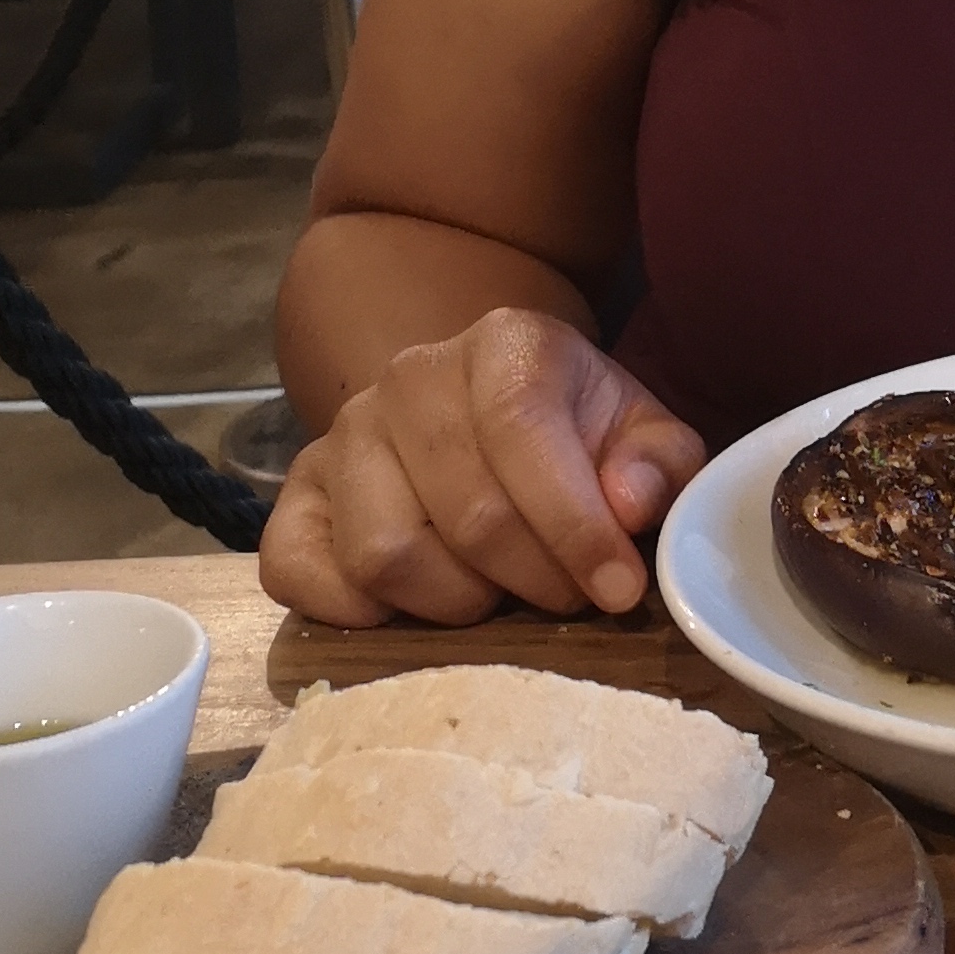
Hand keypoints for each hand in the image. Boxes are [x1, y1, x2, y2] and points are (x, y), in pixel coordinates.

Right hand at [257, 307, 706, 627]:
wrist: (488, 412)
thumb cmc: (576, 433)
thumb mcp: (642, 436)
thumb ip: (659, 465)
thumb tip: (627, 504)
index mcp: (503, 342)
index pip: (522, 431)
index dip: (574, 524)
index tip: (617, 589)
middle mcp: (410, 378)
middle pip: (466, 512)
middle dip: (532, 577)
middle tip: (566, 595)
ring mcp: (342, 437)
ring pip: (386, 554)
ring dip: (454, 600)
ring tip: (495, 592)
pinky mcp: (295, 497)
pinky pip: (296, 571)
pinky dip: (356, 611)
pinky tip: (414, 607)